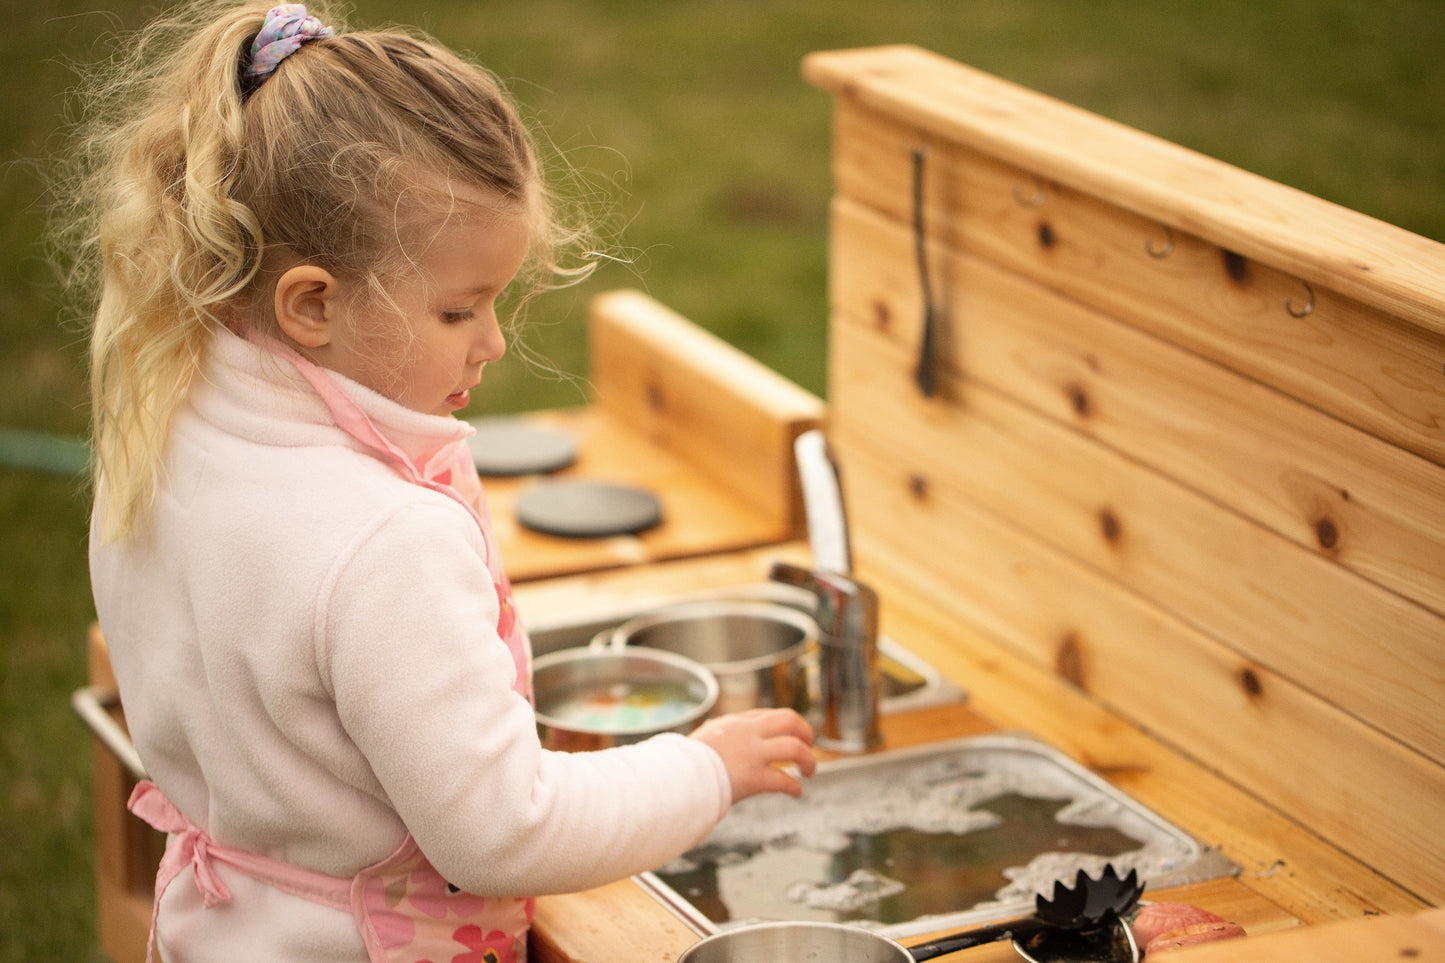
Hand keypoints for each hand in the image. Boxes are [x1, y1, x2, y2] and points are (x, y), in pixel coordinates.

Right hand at [689, 708, 816, 802]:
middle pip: (790, 720)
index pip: (769, 714)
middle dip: (805, 732)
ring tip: (809, 771)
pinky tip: (796, 792)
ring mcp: (752, 754)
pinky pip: (785, 780)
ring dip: (808, 760)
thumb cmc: (684, 762)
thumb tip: (713, 730)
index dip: (786, 725)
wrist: (676, 777)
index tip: (792, 735)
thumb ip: (716, 733)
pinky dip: (795, 787)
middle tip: (809, 745)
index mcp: (735, 723)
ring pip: (795, 748)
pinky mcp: (754, 777)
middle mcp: (747, 733)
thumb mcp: (703, 737)